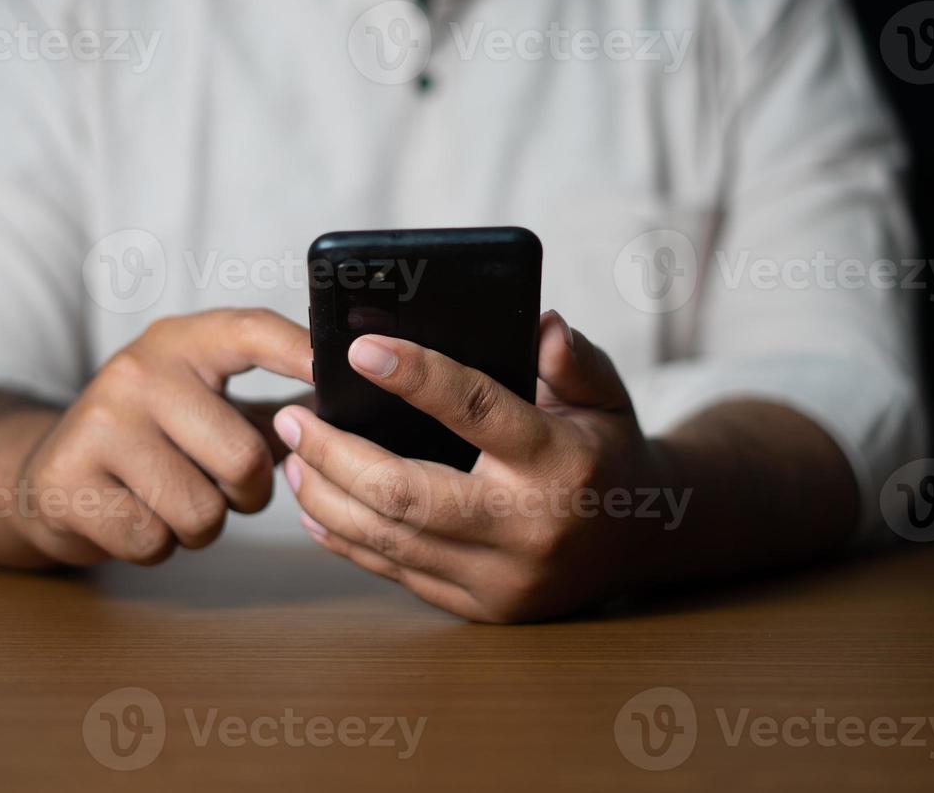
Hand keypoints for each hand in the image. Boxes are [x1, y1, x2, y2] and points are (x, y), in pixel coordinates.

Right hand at [13, 308, 311, 565]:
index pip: (251, 331)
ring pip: (201, 510)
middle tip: (217, 483)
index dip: (300, 350)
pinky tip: (135, 515)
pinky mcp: (68, 480)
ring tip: (172, 497)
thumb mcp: (213, 405)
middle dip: (246, 492)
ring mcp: (99, 423)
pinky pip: (152, 541)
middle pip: (244, 457)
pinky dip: (156, 545)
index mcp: (184, 343)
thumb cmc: (158, 441)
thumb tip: (360, 409)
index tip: (340, 369)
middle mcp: (138, 371)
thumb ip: (282, 404)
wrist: (51, 475)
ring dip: (201, 525)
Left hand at [274, 311, 678, 622]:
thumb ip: (574, 360)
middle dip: (335, 454)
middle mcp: (527, 526)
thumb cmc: (609, 451)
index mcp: (559, 461)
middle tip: (293, 418)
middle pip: (405, 493)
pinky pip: (397, 572)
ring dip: (327, 497)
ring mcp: (500, 577)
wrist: (641, 543)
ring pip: (389, 539)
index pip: (476, 411)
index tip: (360, 350)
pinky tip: (317, 507)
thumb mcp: (608, 395)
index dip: (416, 376)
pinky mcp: (480, 607)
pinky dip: (347, 539)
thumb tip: (541, 325)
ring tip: (292, 456)